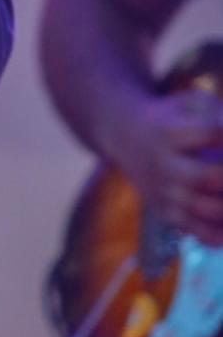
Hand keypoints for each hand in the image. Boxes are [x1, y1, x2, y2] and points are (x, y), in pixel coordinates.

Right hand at [113, 87, 222, 244]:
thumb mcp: (188, 102)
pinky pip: (194, 229)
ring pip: (202, 208)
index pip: (208, 133)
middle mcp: (162, 163)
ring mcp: (162, 190)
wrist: (124, 136)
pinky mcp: (163, 211)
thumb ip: (216, 110)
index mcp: (168, 131)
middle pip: (203, 177)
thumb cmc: (169, 117)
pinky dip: (218, 234)